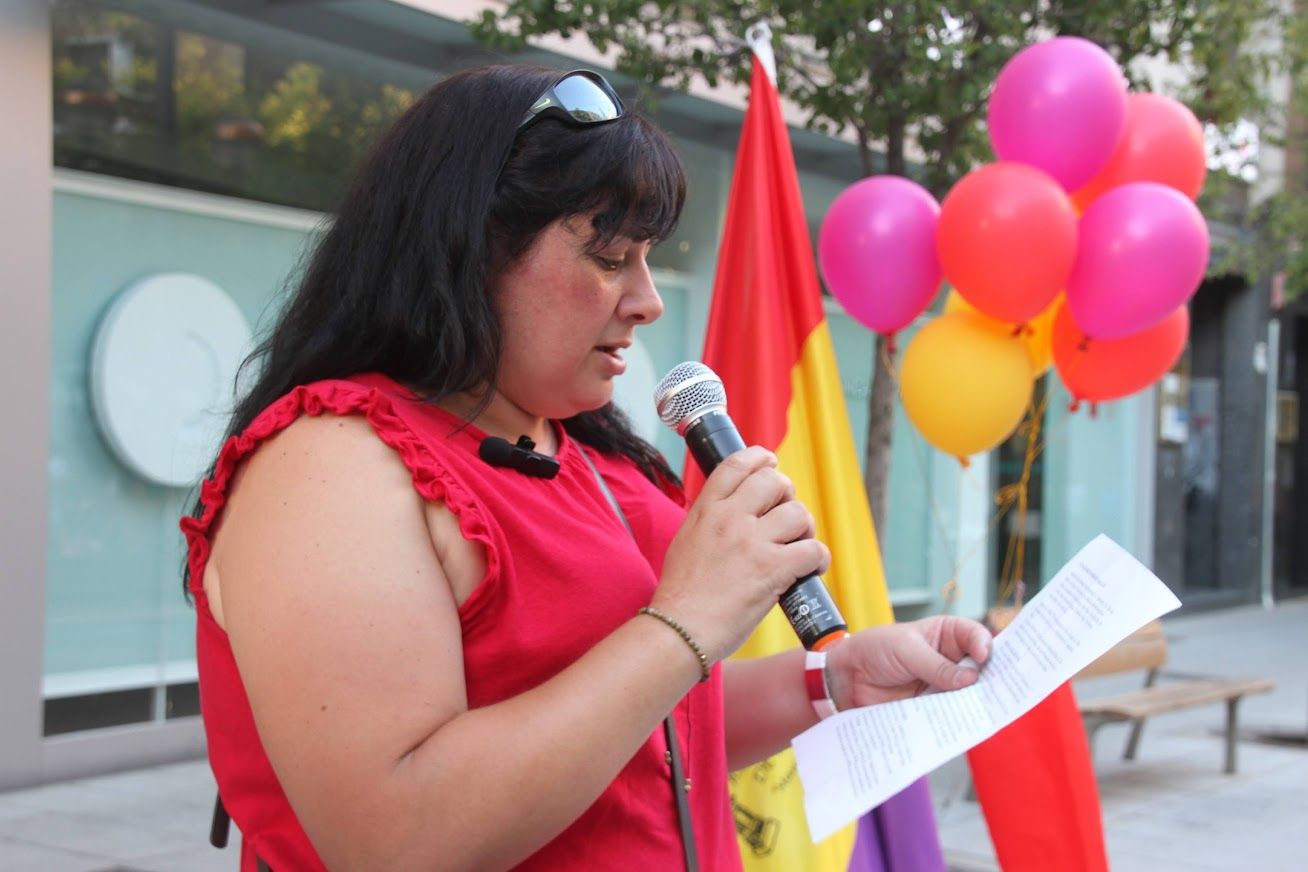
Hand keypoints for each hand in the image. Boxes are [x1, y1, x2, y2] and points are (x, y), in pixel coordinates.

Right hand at [652, 447, 830, 663]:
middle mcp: (730, 518)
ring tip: (798, 546)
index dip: (760, 458)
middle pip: (774, 481)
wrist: (680, 630)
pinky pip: (812, 549)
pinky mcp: (772, 569)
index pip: (737, 464)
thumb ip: (710, 522)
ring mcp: (752, 542)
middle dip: (787, 496)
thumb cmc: (681, 596)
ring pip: (798, 513)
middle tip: (786, 518)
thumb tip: (737, 515)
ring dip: (805, 529)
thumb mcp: (686, 541)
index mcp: (706, 510)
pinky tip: (810, 569)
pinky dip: (818, 558)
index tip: (771, 462)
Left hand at [824, 616, 991, 709]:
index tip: (982, 657)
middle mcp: (950, 660)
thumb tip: (970, 679)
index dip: (984, 645)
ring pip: (969, 694)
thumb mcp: (906, 650)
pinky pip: (951, 713)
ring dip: (975, 701)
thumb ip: (936, 665)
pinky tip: (962, 723)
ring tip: (982, 709)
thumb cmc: (874, 650)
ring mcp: (943, 685)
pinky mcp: (933, 707)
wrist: (846, 678)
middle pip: (980, 668)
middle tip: (998, 689)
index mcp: (946, 635)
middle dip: (990, 677)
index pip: (975, 636)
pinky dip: (957, 718)